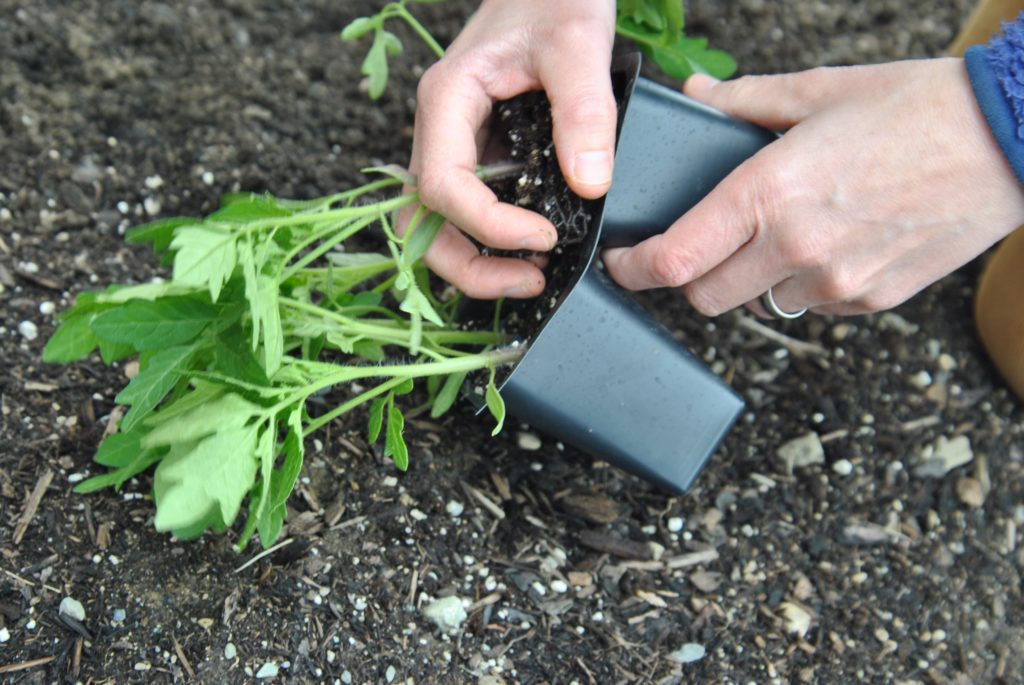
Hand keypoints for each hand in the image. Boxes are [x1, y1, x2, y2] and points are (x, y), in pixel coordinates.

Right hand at [409, 0, 616, 298]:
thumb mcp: (578, 42)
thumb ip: (584, 111)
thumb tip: (591, 185)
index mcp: (448, 101)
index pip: (442, 186)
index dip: (489, 226)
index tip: (546, 239)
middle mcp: (440, 129)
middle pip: (421, 220)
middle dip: (467, 265)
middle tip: (532, 282)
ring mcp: (455, 144)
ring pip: (435, 225)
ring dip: (473, 263)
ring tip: (533, 277)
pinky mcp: (478, 153)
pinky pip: (467, 211)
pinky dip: (491, 243)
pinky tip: (537, 247)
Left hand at [602, 58, 1023, 316]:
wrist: (1013, 140)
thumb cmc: (918, 108)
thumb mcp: (817, 91)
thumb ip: (742, 100)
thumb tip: (696, 95)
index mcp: (769, 194)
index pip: (674, 259)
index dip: (634, 270)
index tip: (622, 264)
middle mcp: (796, 249)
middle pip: (704, 298)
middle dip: (689, 278)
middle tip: (699, 248)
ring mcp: (836, 283)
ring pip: (759, 305)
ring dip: (753, 280)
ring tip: (781, 234)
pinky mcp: (872, 300)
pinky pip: (812, 306)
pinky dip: (804, 284)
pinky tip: (831, 242)